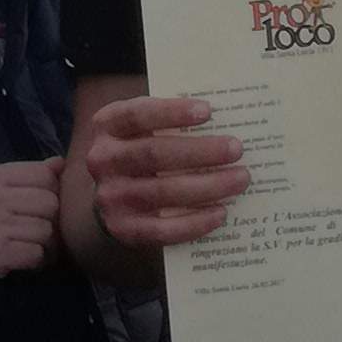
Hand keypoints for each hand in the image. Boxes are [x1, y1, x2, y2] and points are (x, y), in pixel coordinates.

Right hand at [0, 158, 61, 273]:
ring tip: (28, 243)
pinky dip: (34, 259)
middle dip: (49, 219)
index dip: (51, 191)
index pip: (45, 175)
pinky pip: (37, 253)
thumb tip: (60, 163)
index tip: (38, 203)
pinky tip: (21, 257)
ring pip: (47, 230)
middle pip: (50, 203)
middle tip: (35, 227)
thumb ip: (31, 174)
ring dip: (44, 242)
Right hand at [84, 92, 249, 249]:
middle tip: (236, 149)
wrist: (110, 194)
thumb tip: (223, 122)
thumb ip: (170, 121)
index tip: (208, 111)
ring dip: (207, 186)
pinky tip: (221, 213)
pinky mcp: (123, 228)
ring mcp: (110, 197)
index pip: (137, 114)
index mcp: (107, 125)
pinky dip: (195, 222)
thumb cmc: (139, 150)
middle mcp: (102, 160)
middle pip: (154, 154)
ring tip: (239, 179)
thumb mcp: (142, 127)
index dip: (171, 112)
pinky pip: (162, 229)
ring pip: (162, 192)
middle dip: (200, 152)